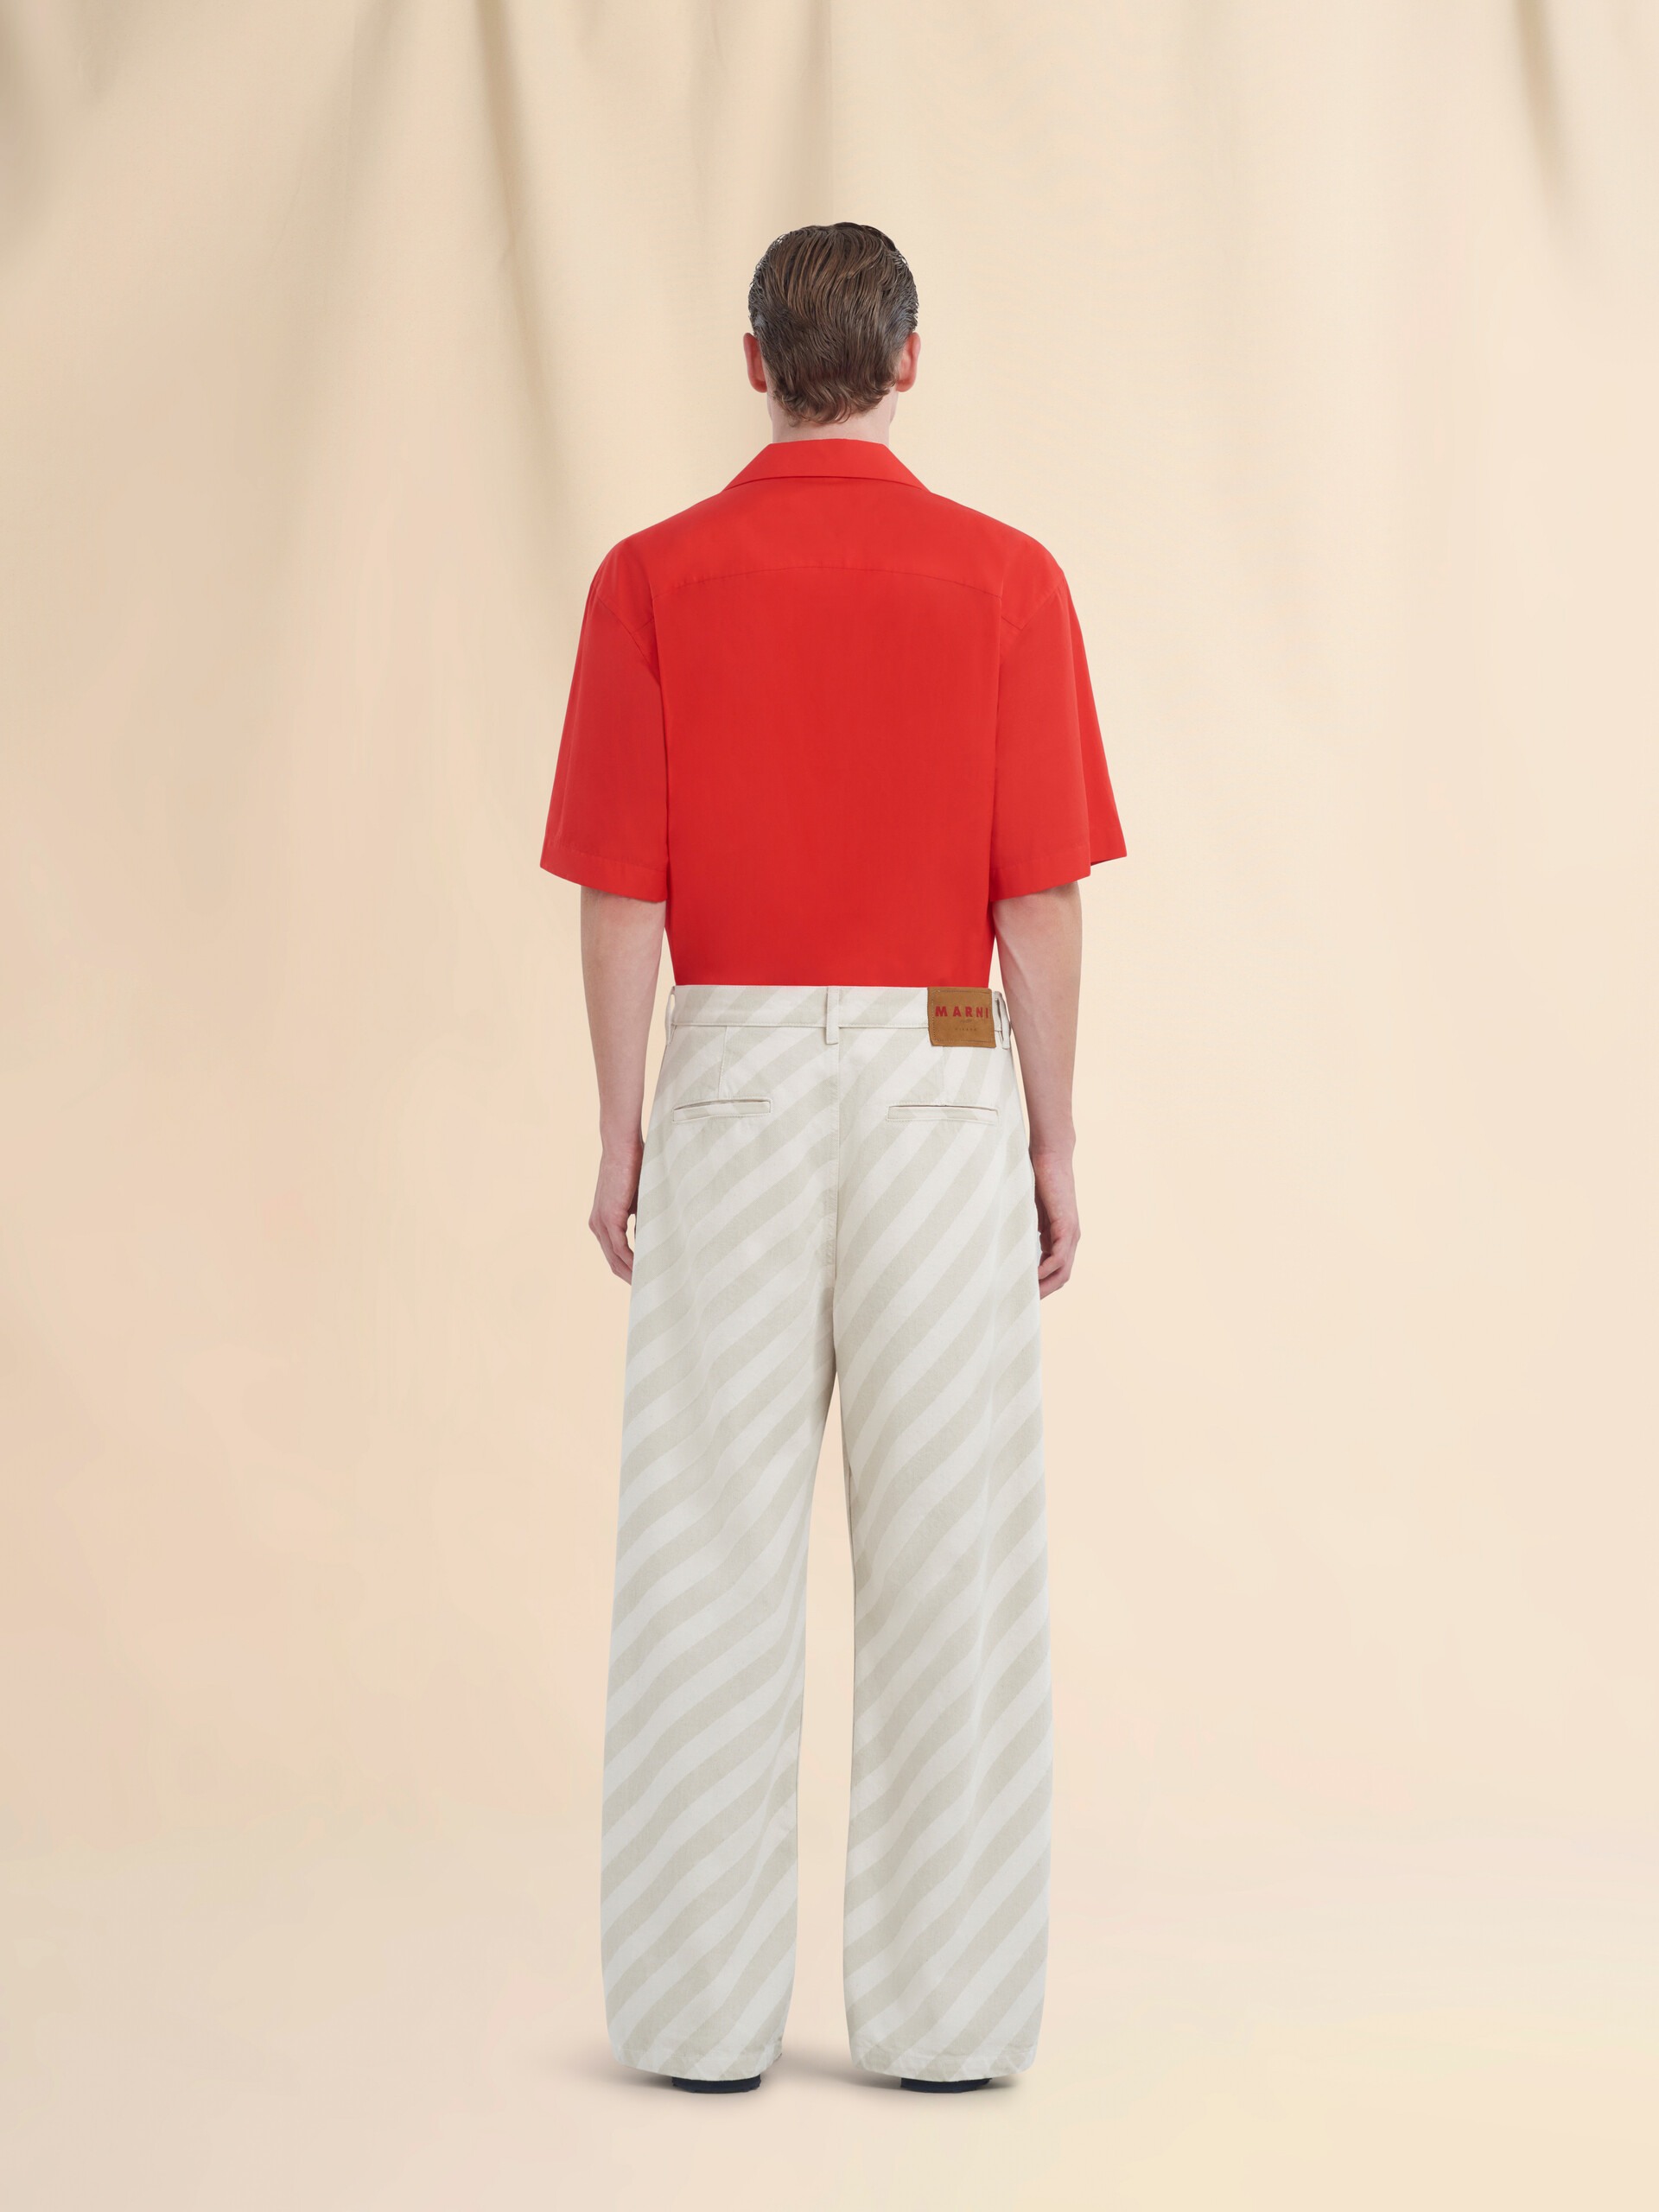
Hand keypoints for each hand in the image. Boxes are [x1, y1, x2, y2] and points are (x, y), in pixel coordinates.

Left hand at [590, 1138, 643, 1281]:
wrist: (622, 1146)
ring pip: (615, 1259)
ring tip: (650, 1285)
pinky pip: (620, 1248)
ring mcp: (601, 1223)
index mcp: (603, 1221)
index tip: (645, 1279)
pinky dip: (632, 1261)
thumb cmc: (634, 1167)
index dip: (628, 1269)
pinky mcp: (609, 1218)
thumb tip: (652, 1238)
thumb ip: (641, 1219)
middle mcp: (598, 1225)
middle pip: (612, 1262)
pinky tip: (645, 1270)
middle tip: (649, 1291)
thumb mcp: (638, 1200)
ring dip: (632, 1273)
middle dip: (630, 1278)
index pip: (614, 1253)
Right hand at [1031, 1147, 1078, 1296]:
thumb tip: (1009, 1246)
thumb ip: (1026, 1229)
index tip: (1021, 1294)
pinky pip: (1059, 1258)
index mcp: (1060, 1236)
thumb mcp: (1029, 1211)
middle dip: (1043, 1293)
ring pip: (1062, 1272)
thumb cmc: (1036, 1177)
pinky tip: (1030, 1278)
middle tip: (1021, 1304)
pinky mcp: (1067, 1226)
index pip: (1055, 1270)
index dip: (1040, 1285)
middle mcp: (1070, 1238)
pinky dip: (1046, 1271)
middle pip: (1061, 1278)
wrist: (1049, 1155)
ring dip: (1044, 1287)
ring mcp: (1071, 1233)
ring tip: (1023, 1296)